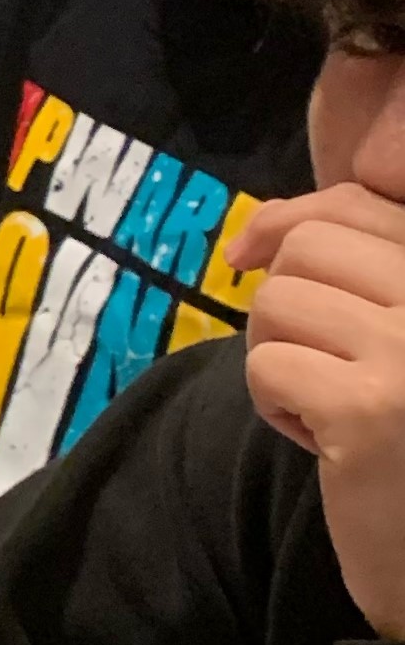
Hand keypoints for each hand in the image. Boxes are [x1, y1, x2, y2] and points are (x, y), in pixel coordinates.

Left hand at [229, 182, 404, 636]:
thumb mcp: (399, 336)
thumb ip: (361, 266)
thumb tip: (261, 230)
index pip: (358, 202)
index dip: (289, 223)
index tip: (255, 260)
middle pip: (307, 247)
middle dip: (287, 307)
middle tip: (326, 367)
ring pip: (276, 305)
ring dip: (280, 358)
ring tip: (331, 405)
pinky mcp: (369, 411)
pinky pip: (265, 367)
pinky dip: (276, 407)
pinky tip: (326, 442)